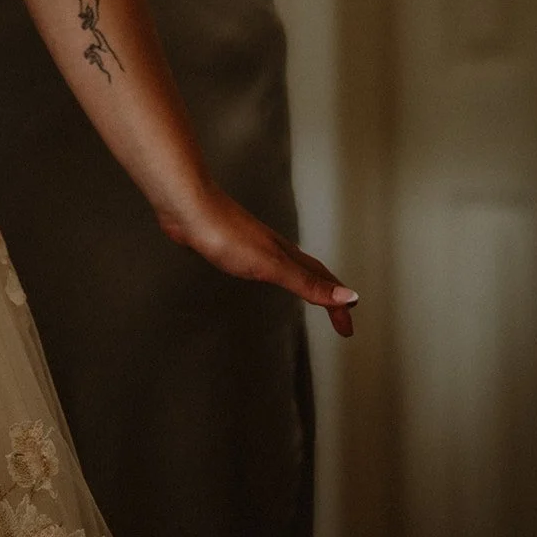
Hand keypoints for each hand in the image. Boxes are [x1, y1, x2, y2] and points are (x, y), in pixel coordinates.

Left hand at [159, 184, 357, 337]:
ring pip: (288, 266)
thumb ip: (307, 282)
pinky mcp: (229, 245)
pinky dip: (271, 274)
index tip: (347, 329)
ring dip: (304, 281)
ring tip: (310, 295)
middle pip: (312, 273)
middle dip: (329, 295)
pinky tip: (257, 274)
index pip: (324, 283)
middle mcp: (274, 249)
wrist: (188, 208)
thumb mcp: (271, 265)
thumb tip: (347, 296)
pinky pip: (260, 264)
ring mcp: (252, 246)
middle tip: (339, 316)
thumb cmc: (225, 233)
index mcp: (287, 255)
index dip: (338, 306)